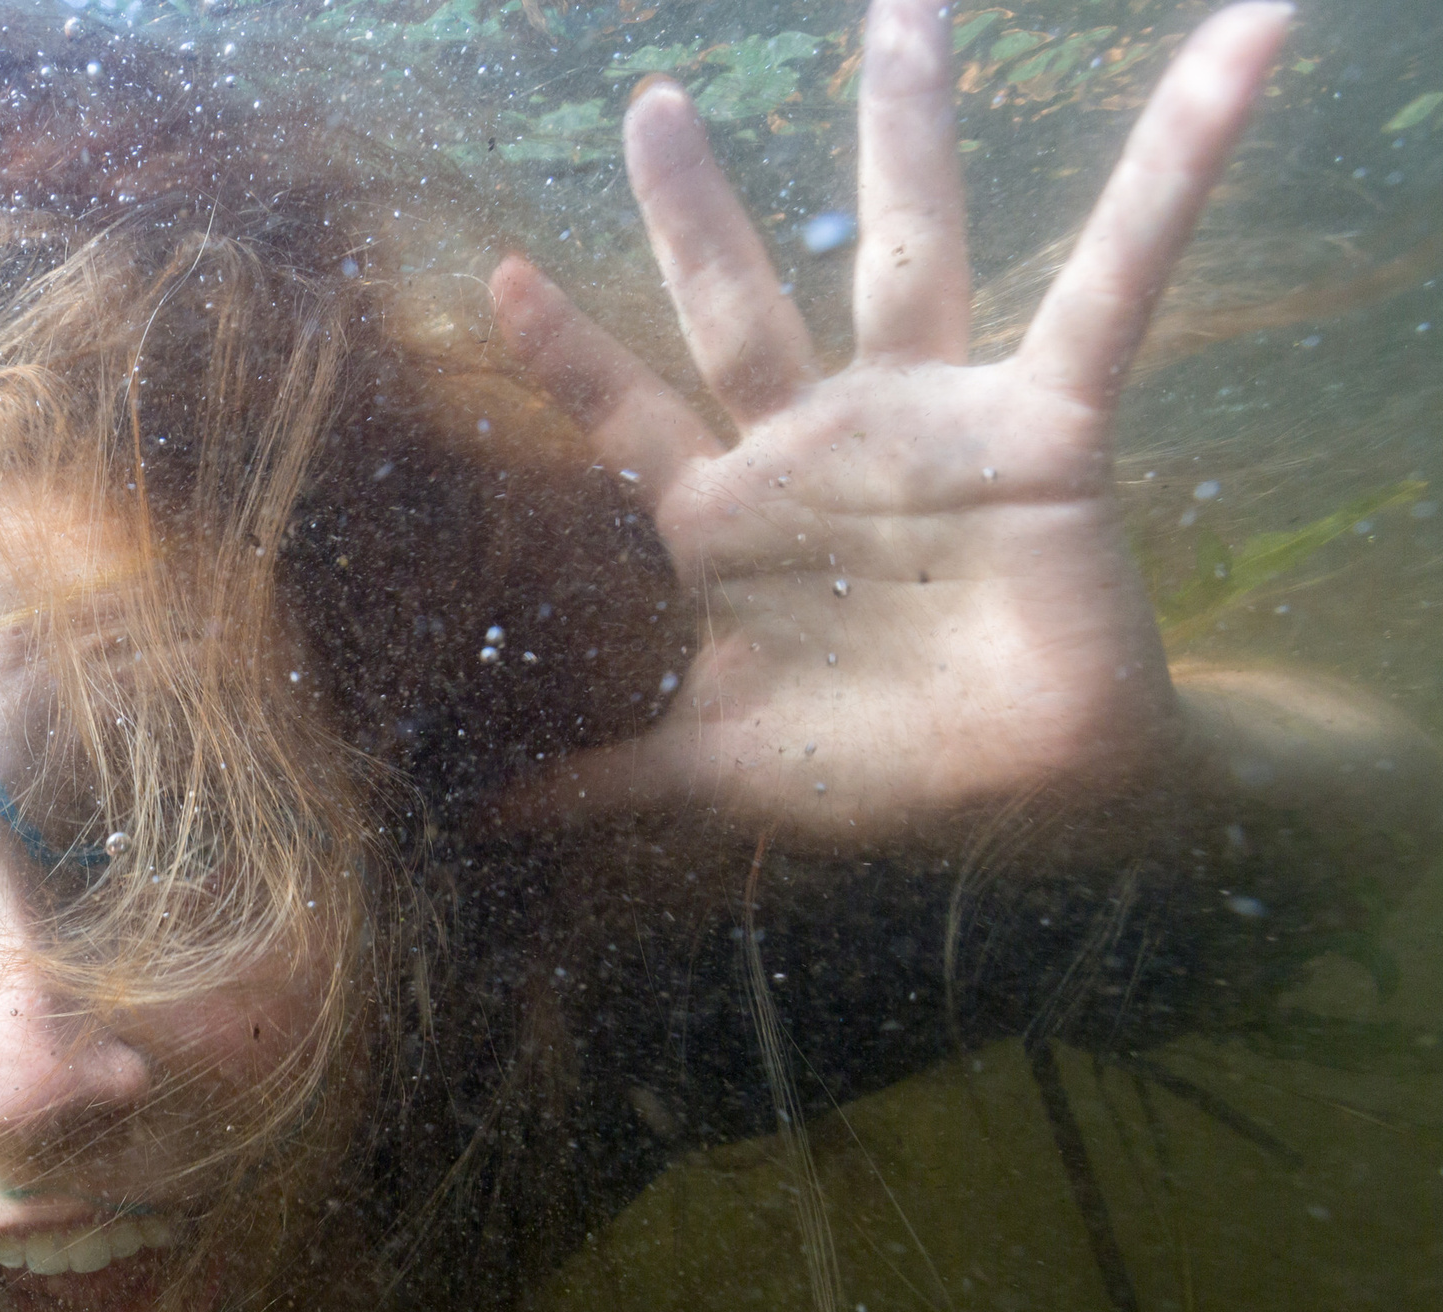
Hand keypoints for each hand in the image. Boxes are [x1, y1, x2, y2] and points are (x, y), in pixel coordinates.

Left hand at [491, 0, 1292, 846]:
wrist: (1026, 808)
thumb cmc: (873, 778)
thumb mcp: (716, 773)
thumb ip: (605, 785)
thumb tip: (489, 825)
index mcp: (732, 520)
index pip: (628, 412)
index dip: (567, 350)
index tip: (496, 274)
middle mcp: (820, 446)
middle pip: (737, 299)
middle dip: (692, 207)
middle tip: (651, 103)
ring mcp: (929, 422)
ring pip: (906, 248)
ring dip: (901, 129)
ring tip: (897, 9)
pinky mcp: (1045, 424)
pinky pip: (1116, 279)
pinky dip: (1174, 167)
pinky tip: (1228, 50)